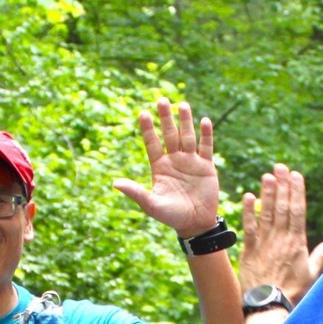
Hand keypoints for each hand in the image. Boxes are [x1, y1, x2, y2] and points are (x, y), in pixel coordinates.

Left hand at [113, 98, 221, 238]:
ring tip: (183, 105)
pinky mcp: (207, 167)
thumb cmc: (171, 215)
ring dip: (185, 121)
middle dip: (166, 118)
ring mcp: (191, 162)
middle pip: (169, 134)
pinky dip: (206, 135)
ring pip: (187, 136)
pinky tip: (204, 121)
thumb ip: (135, 192)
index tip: (142, 113)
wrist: (194, 224)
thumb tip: (115, 183)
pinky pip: (206, 148)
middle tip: (162, 99)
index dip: (148, 129)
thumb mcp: (151, 204)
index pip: (152, 143)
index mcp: (160, 167)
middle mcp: (174, 160)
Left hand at [240, 164, 322, 302]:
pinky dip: (248, 211)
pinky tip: (248, 196)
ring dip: (267, 193)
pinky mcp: (249, 249)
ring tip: (267, 175)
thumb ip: (321, 256)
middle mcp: (281, 239)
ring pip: (266, 213)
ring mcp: (264, 243)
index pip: (298, 211)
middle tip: (280, 167)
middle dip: (282, 185)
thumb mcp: (312, 274)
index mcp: (297, 242)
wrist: (269, 304)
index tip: (296, 175)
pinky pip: (249, 227)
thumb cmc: (292, 292)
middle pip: (283, 207)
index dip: (296, 191)